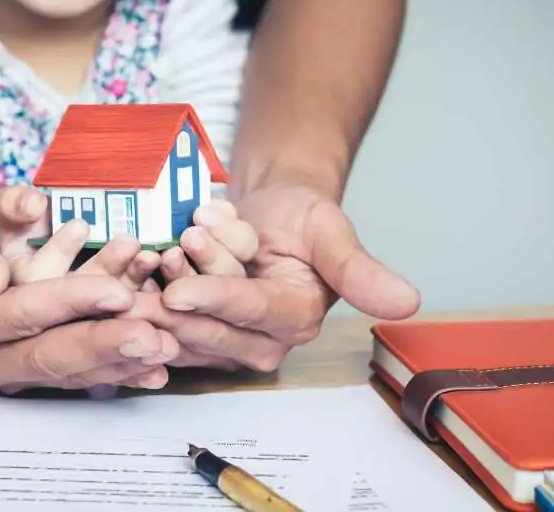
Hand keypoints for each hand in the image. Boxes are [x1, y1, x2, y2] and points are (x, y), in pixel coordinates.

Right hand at [0, 197, 176, 393]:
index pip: (17, 316)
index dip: (68, 303)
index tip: (116, 291)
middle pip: (50, 354)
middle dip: (106, 345)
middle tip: (156, 338)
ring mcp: (7, 366)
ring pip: (71, 367)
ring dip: (122, 359)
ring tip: (168, 348)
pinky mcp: (31, 363)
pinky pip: (78, 369)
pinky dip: (118, 367)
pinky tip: (157, 369)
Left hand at [158, 183, 420, 370]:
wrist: (268, 211)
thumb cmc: (302, 218)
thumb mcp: (331, 231)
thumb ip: (360, 270)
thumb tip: (409, 302)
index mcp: (297, 320)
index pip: (251, 314)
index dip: (216, 301)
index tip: (181, 290)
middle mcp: (260, 341)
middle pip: (208, 324)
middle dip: (186, 285)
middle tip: (176, 244)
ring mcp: (221, 339)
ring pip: (180, 322)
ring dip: (165, 282)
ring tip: (170, 242)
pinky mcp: (190, 332)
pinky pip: (157, 320)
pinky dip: (146, 289)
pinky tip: (143, 263)